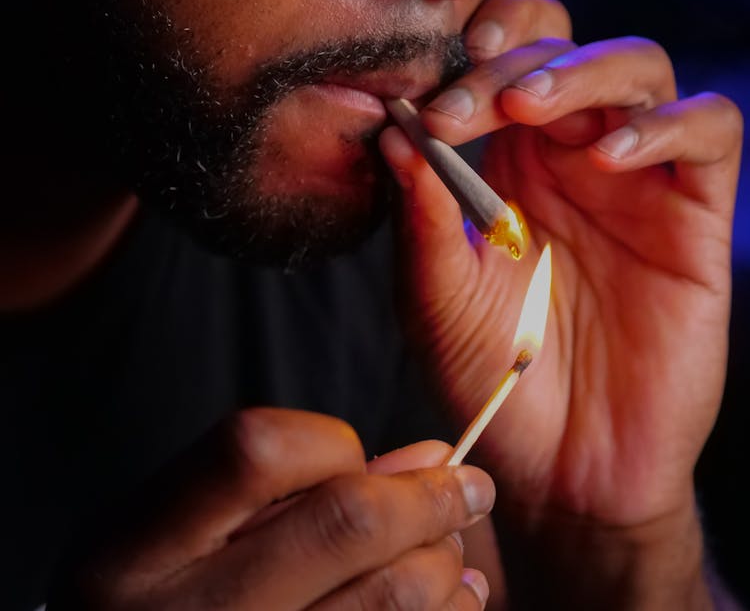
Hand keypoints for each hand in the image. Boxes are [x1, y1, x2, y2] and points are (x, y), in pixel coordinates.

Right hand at [48, 409, 493, 609]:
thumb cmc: (163, 605)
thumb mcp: (181, 539)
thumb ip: (289, 489)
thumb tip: (430, 456)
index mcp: (134, 551)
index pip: (256, 451)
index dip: (330, 444)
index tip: (369, 460)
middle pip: (343, 525)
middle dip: (428, 498)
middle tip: (471, 488)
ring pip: (385, 600)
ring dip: (443, 567)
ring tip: (457, 554)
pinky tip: (452, 604)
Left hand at [380, 0, 741, 601]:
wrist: (565, 464)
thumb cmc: (494, 374)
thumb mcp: (436, 293)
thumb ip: (422, 213)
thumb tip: (392, 129)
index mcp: (507, 155)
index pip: (502, 55)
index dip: (473, 48)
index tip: (429, 88)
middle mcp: (571, 151)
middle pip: (564, 42)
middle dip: (514, 58)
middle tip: (466, 102)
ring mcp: (637, 176)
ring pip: (638, 66)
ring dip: (582, 70)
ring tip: (530, 107)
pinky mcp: (695, 213)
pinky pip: (709, 132)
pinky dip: (665, 126)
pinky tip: (609, 158)